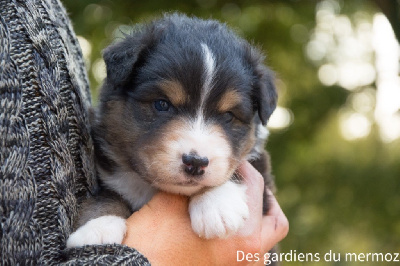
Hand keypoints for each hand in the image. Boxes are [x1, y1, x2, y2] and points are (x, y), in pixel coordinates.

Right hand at [122, 161, 288, 264]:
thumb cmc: (153, 240)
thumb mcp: (173, 203)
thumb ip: (196, 184)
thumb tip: (206, 169)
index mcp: (242, 237)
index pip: (256, 190)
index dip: (244, 169)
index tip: (233, 163)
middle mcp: (248, 257)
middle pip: (275, 222)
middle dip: (264, 199)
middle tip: (245, 185)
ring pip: (264, 240)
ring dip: (256, 219)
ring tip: (236, 203)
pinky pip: (248, 253)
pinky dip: (243, 234)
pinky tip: (223, 224)